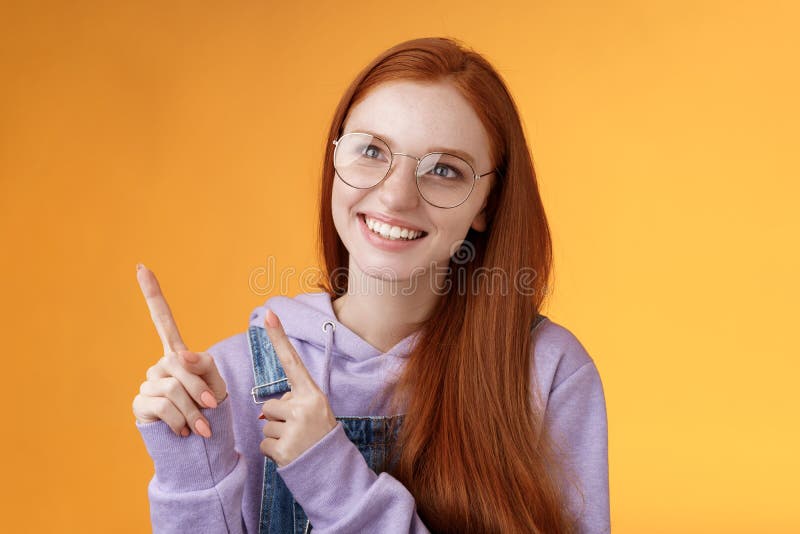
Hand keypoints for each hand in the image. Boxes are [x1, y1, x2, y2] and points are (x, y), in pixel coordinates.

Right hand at [131, 264, 227, 437]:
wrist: (203, 444)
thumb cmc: (211, 409)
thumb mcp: (216, 382)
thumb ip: (203, 365)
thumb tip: (178, 356)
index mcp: (178, 354)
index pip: (163, 320)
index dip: (152, 294)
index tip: (141, 267)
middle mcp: (159, 366)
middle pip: (178, 364)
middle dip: (199, 387)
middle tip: (212, 406)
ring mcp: (147, 384)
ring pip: (173, 388)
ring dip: (193, 410)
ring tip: (202, 425)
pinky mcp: (140, 404)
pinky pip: (163, 407)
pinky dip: (181, 420)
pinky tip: (184, 430)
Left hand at [259, 308, 336, 466]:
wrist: (334, 471)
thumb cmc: (321, 437)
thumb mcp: (314, 412)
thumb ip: (292, 403)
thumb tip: (264, 411)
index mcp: (312, 394)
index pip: (292, 362)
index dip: (279, 338)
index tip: (268, 314)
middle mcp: (304, 407)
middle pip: (271, 405)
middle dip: (279, 419)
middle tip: (300, 431)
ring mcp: (294, 428)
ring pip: (266, 425)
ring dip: (276, 436)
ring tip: (296, 443)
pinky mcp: (284, 449)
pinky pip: (263, 444)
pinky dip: (272, 451)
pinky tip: (290, 454)